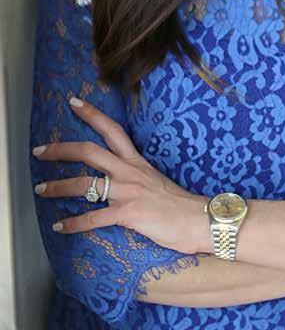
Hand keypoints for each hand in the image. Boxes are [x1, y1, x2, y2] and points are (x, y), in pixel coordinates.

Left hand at [32, 96, 205, 253]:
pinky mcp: (128, 214)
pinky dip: (73, 223)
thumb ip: (137, 179)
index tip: (74, 103)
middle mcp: (130, 172)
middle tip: (39, 150)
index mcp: (137, 162)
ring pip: (85, 184)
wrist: (199, 219)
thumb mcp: (156, 182)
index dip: (92, 115)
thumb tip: (121, 183)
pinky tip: (60, 226)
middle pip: (89, 151)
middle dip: (61, 150)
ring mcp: (128, 192)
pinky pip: (94, 217)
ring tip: (40, 189)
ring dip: (58, 186)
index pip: (113, 130)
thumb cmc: (180, 205)